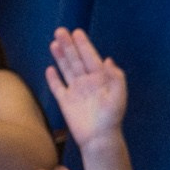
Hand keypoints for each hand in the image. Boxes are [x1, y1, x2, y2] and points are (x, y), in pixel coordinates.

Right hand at [45, 28, 127, 147]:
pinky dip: (53, 78)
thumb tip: (108, 59)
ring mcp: (75, 91)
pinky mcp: (65, 103)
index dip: (84, 45)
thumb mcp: (119, 96)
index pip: (90, 57)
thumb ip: (116, 77)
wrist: (99, 139)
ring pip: (66, 69)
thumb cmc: (112, 118)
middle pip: (76, 59)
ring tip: (54, 42)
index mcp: (100, 79)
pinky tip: (50, 68)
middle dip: (69, 45)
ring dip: (60, 56)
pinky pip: (57, 87)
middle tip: (60, 30)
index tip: (77, 32)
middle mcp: (87, 82)